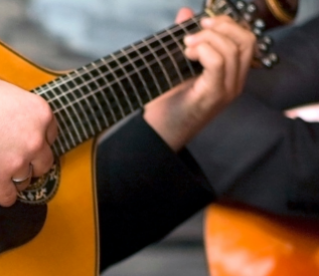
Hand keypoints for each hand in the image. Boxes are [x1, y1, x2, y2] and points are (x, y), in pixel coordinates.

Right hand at [0, 68, 57, 205]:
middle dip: (32, 159)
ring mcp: (18, 162)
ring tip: (2, 170)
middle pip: (44, 160)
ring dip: (17, 176)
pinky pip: (9, 197)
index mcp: (40, 113)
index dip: (38, 136)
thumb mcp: (2, 86)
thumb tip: (8, 109)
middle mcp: (35, 140)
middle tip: (15, 154)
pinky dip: (4, 195)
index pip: (51, 133)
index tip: (26, 137)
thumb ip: (15, 103)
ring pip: (27, 180)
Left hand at [144, 8, 255, 150]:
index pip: (246, 40)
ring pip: (233, 50)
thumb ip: (187, 39)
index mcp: (231, 74)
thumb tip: (185, 13)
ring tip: (187, 47)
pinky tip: (188, 56)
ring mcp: (228, 89)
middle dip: (221, 27)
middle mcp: (235, 82)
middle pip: (246, 41)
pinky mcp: (215, 95)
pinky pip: (219, 63)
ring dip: (208, 39)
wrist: (159, 130)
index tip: (203, 21)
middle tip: (195, 31)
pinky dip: (204, 51)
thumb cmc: (167, 101)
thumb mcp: (176, 64)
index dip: (227, 24)